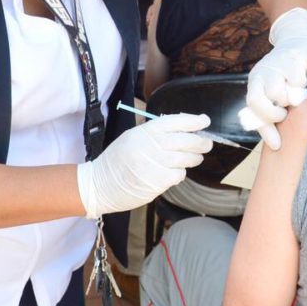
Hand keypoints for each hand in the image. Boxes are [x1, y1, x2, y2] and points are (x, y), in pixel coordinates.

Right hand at [75, 113, 211, 218]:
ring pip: (185, 159)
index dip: (193, 121)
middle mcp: (150, 146)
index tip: (204, 120)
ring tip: (195, 158)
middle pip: (185, 141)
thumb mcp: (132, 137)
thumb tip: (182, 129)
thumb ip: (154, 133)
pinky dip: (180, 173)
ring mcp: (154, 164)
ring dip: (194, 158)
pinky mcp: (157, 182)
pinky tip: (174, 172)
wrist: (99, 185)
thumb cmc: (117, 160)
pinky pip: (178, 175)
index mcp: (144, 132)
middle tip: (207, 143)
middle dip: (200, 142)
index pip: (175, 121)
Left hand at [238, 8, 306, 149]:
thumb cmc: (289, 78)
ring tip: (295, 97)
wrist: (300, 43)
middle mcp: (261, 73)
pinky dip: (301, 86)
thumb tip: (276, 146)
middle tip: (285, 114)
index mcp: (255, 83)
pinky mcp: (292, 59)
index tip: (277, 144)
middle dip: (273, 114)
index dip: (263, 127)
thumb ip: (272, 117)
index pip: (251, 107)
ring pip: (276, 92)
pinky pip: (296, 80)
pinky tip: (302, 84)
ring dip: (288, 100)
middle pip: (257, 100)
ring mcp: (275, 65)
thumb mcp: (277, 96)